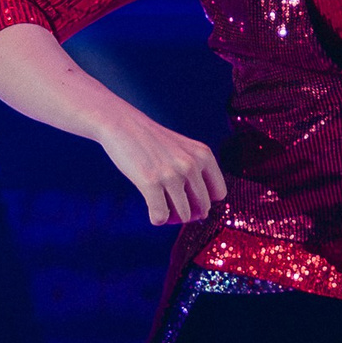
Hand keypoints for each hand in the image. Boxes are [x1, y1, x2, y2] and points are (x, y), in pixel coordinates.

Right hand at [97, 108, 227, 226]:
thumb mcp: (184, 150)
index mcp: (203, 155)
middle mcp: (191, 164)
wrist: (122, 124)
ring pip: (183, 216)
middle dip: (188, 212)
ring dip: (171, 217)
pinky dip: (157, 218)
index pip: (219, 194)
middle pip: (202, 208)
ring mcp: (171, 174)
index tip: (188, 197)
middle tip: (172, 205)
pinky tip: (151, 209)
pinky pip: (161, 217)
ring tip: (161, 206)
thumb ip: (197, 175)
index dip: (204, 200)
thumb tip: (201, 215)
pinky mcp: (150, 182)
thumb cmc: (152, 142)